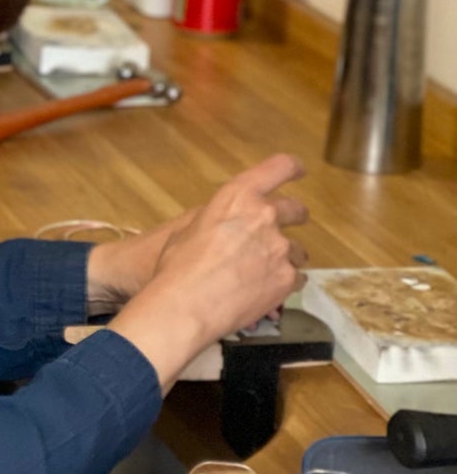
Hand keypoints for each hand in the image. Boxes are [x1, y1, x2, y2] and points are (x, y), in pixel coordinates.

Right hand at [106, 154, 309, 387]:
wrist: (185, 306)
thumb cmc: (176, 266)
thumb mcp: (188, 230)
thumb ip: (216, 222)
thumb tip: (222, 230)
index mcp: (238, 197)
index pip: (278, 167)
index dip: (291, 168)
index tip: (298, 171)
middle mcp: (265, 217)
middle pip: (295, 209)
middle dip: (295, 216)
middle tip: (287, 227)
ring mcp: (280, 249)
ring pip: (297, 250)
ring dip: (286, 257)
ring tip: (265, 273)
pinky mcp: (286, 279)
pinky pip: (296, 279)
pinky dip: (284, 284)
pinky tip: (265, 293)